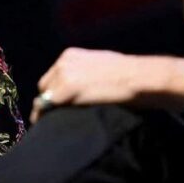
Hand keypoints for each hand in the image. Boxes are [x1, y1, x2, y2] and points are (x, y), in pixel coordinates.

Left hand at [31, 48, 183, 123]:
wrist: (139, 77)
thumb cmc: (129, 74)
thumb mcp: (102, 64)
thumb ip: (86, 71)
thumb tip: (83, 86)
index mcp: (70, 55)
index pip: (52, 76)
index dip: (54, 92)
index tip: (56, 105)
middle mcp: (63, 62)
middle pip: (44, 87)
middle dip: (49, 101)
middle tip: (54, 117)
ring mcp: (64, 75)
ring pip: (44, 98)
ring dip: (48, 111)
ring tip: (51, 125)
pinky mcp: (66, 89)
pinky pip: (47, 107)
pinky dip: (45, 117)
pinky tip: (48, 127)